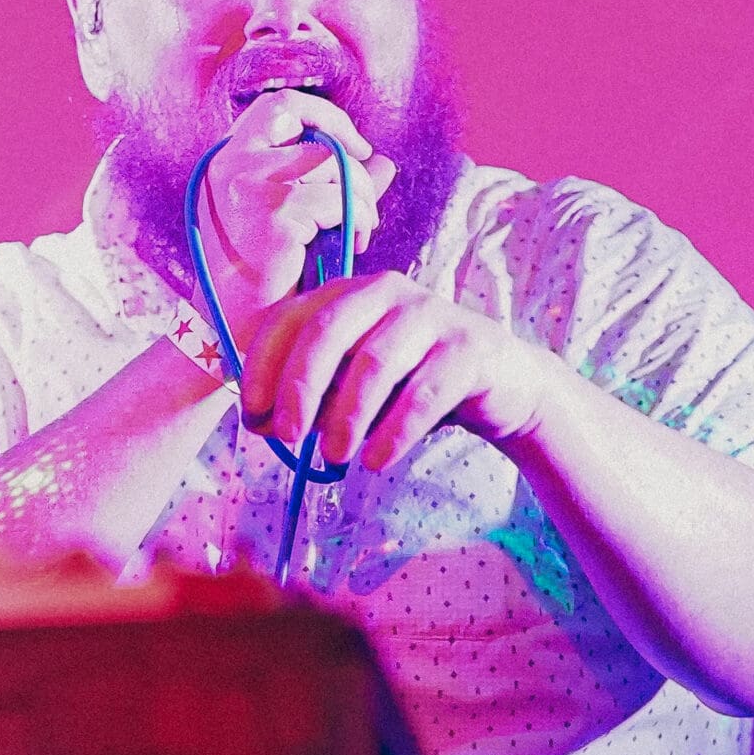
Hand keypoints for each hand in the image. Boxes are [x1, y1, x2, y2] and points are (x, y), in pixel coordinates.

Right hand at [199, 93, 395, 334]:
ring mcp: (248, 184)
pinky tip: (354, 241)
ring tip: (360, 229)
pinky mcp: (274, 212)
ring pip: (332, 163)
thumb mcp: (296, 221)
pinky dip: (358, 218)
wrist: (233, 332)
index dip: (323, 116)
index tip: (354, 146)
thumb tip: (384, 162)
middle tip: (366, 191)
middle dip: (350, 152)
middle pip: (308, 125)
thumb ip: (335, 186)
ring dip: (361, 196)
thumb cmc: (262, 281)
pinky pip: (339, 199)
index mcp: (227, 160)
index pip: (279, 106)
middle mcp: (231, 164)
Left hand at [242, 274, 556, 472]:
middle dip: (300, 387)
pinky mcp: (468, 348)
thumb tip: (258, 421)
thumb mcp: (354, 387)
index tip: (252, 415)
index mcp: (348, 295)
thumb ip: (309, 397)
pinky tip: (378, 461)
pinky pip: (424, 392)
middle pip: (328, 331)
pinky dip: (394, 431)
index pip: (289, 318)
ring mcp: (431, 315)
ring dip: (347, 416)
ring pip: (375, 361)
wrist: (501, 386)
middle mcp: (387, 293)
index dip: (263, 366)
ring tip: (335, 457)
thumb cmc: (415, 384)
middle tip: (289, 438)